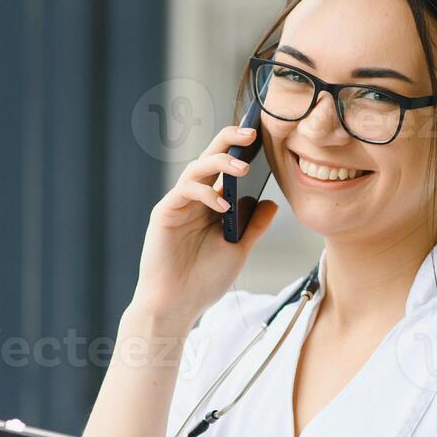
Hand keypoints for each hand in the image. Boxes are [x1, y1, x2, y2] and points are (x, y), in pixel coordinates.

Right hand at [130, 126, 279, 326]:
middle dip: (230, 140)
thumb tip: (272, 202)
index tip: (264, 135)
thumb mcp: (239, 250)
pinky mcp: (165, 213)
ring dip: (220, 162)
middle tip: (251, 131)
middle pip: (210, 158)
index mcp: (211, 204)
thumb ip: (253, 225)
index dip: (242, 149)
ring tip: (243, 167)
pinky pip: (185, 190)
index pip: (226, 168)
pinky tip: (222, 204)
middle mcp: (194, 199)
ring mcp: (178, 204)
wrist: (177, 306)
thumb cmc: (204, 280)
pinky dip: (205, 192)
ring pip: (197, 168)